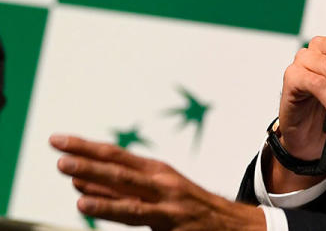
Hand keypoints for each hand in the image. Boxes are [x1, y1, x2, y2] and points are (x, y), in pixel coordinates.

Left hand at [50, 134, 263, 230]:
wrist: (229, 224)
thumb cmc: (188, 207)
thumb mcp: (157, 191)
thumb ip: (118, 190)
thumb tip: (78, 183)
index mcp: (155, 170)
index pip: (115, 155)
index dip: (86, 146)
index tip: (58, 140)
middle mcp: (159, 180)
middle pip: (118, 167)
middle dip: (87, 158)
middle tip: (58, 151)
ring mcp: (165, 200)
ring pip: (126, 187)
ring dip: (96, 179)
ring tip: (69, 174)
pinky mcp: (168, 220)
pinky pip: (134, 213)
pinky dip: (109, 207)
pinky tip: (87, 204)